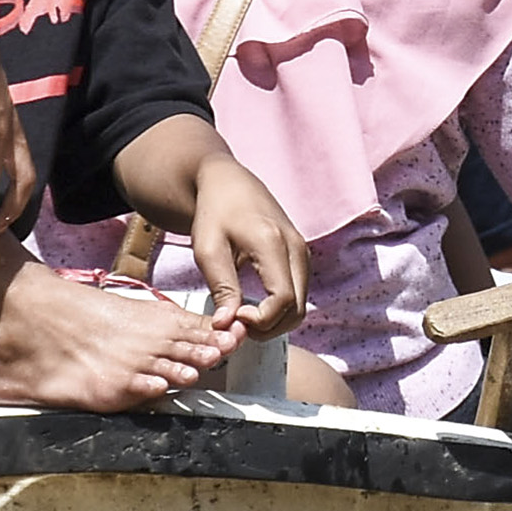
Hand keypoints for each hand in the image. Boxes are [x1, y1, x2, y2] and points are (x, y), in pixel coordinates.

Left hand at [187, 155, 309, 336]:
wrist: (228, 182)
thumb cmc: (214, 213)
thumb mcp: (208, 249)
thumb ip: (221, 288)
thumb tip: (227, 326)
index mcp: (273, 243)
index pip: (283, 299)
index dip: (260, 320)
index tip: (233, 318)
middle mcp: (296, 248)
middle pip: (297, 309)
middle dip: (268, 328)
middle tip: (236, 325)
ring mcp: (303, 253)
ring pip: (300, 306)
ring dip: (274, 322)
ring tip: (241, 316)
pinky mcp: (301, 257)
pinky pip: (298, 296)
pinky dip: (279, 310)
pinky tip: (252, 306)